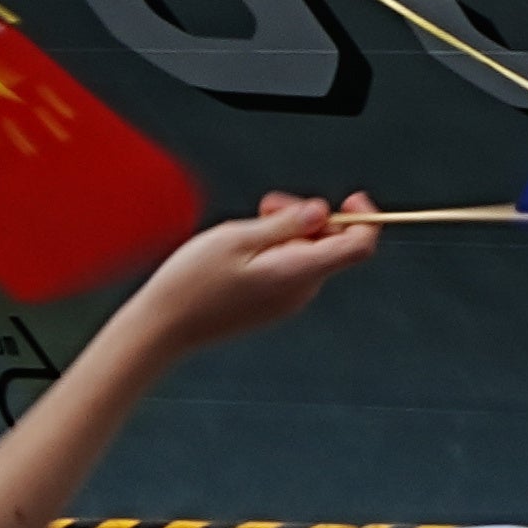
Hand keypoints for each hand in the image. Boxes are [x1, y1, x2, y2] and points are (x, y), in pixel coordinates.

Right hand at [108, 192, 375, 352]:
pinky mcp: (271, 306)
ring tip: (247, 225)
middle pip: (330, 244)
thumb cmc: (193, 282)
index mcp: (299, 272)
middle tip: (268, 204)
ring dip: (287, 231)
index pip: (359, 246)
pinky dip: (276, 250)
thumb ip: (287, 224)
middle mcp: (302, 291)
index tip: (351, 198)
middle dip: (308, 216)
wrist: (162, 328)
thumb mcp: (238, 238)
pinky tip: (243, 248)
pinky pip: (289, 269)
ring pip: (306, 254)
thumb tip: (324, 211)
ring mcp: (287, 301)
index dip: (365, 218)